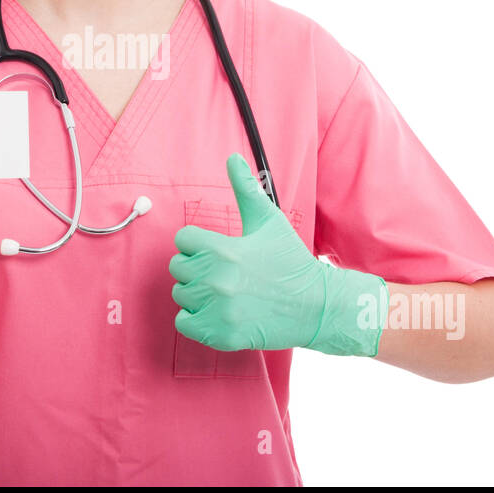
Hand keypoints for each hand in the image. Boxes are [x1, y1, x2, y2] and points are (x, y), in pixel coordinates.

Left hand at [169, 153, 386, 356]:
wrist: (315, 306)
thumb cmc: (290, 261)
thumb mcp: (269, 221)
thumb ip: (246, 189)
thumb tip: (233, 157)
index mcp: (224, 250)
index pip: (184, 240)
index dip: (200, 242)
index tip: (219, 249)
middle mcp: (217, 280)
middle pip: (178, 267)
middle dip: (197, 266)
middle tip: (224, 271)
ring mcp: (218, 310)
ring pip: (180, 294)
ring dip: (197, 292)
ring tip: (224, 291)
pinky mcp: (220, 334)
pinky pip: (183, 322)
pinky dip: (196, 318)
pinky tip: (218, 310)